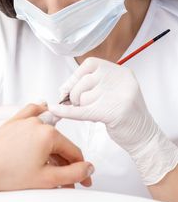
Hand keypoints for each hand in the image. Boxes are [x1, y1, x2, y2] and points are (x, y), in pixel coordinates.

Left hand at [0, 104, 93, 201]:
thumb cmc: (8, 174)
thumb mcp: (47, 179)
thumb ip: (73, 173)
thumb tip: (88, 168)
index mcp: (49, 134)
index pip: (73, 152)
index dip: (81, 168)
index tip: (83, 179)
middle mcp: (38, 123)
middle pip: (60, 144)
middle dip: (66, 163)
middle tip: (66, 180)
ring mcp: (25, 120)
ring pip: (48, 133)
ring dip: (54, 149)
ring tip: (53, 166)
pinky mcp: (15, 121)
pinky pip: (32, 112)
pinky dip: (40, 115)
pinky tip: (45, 116)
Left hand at [49, 57, 177, 184]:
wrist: (144, 137)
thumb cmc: (126, 115)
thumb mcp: (116, 92)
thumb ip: (96, 84)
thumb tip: (65, 87)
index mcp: (121, 72)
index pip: (90, 64)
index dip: (76, 75)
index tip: (68, 87)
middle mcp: (121, 79)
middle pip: (84, 81)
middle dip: (74, 94)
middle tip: (75, 104)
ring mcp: (118, 95)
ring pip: (83, 97)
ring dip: (80, 107)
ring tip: (90, 113)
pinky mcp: (112, 112)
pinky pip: (81, 111)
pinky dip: (66, 112)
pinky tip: (56, 111)